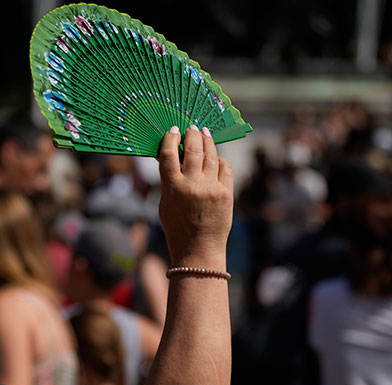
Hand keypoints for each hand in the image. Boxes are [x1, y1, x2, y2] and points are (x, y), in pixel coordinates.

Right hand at [157, 126, 233, 264]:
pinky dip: (220, 160)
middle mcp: (192, 185)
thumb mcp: (165, 204)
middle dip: (192, 134)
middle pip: (192, 148)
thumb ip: (168, 181)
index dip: (170, 139)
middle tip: (192, 128)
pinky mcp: (226, 192)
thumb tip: (170, 157)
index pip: (168, 154)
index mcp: (172, 188)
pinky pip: (225, 168)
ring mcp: (211, 188)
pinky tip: (216, 157)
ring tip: (205, 134)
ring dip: (207, 141)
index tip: (173, 130)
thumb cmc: (177, 228)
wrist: (198, 250)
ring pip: (210, 155)